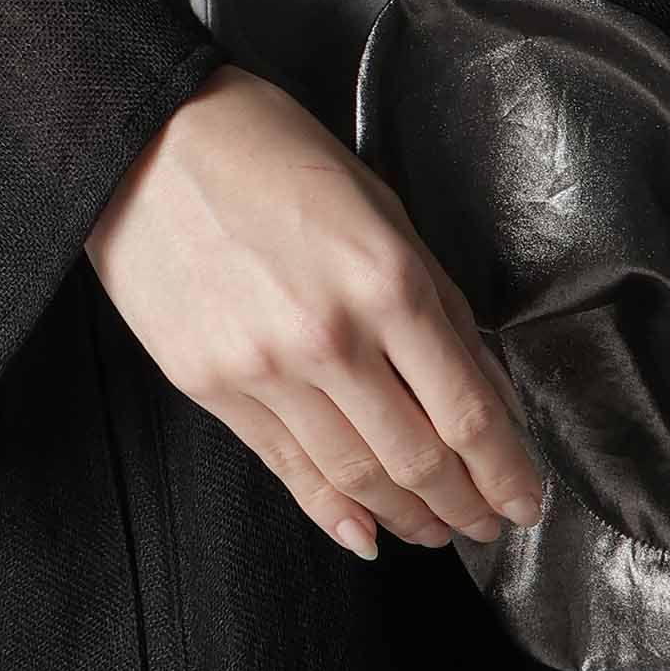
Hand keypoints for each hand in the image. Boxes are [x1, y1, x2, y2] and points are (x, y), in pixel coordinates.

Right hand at [84, 63, 545, 560]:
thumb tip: (486, 396)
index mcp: (387, 280)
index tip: (525, 499)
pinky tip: (365, 531)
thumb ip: (437, 303)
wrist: (145, 139)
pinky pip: (284, 466)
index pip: (469, 411)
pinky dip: (331, 509)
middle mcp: (330, 336)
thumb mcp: (380, 208)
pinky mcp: (206, 385)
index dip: (507, 472)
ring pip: (355, 475)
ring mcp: (262, 367)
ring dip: (406, 516)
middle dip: (464, 505)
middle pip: (419, 458)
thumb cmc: (270, 153)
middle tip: (485, 524)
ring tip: (433, 529)